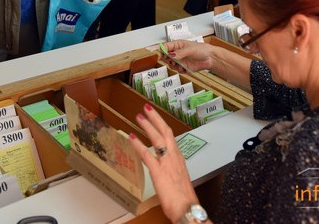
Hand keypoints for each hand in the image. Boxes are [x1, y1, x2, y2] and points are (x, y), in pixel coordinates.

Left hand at [129, 104, 199, 223]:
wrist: (187, 209)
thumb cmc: (184, 199)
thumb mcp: (179, 180)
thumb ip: (171, 172)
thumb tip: (165, 171)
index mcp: (179, 159)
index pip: (170, 137)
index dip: (162, 125)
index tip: (156, 117)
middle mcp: (174, 157)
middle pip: (164, 132)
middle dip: (155, 119)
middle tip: (146, 108)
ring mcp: (166, 162)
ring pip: (156, 138)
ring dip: (147, 126)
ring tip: (138, 117)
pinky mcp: (158, 171)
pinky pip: (146, 154)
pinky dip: (138, 144)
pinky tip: (131, 137)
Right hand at [163, 41, 216, 72]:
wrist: (210, 59)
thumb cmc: (202, 50)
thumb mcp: (189, 49)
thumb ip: (179, 53)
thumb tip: (171, 54)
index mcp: (177, 45)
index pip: (165, 46)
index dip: (163, 51)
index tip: (165, 55)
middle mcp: (177, 52)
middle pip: (166, 56)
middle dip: (168, 60)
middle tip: (172, 61)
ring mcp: (180, 60)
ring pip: (170, 64)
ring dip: (174, 66)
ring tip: (179, 65)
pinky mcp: (183, 66)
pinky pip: (177, 70)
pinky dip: (179, 70)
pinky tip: (184, 68)